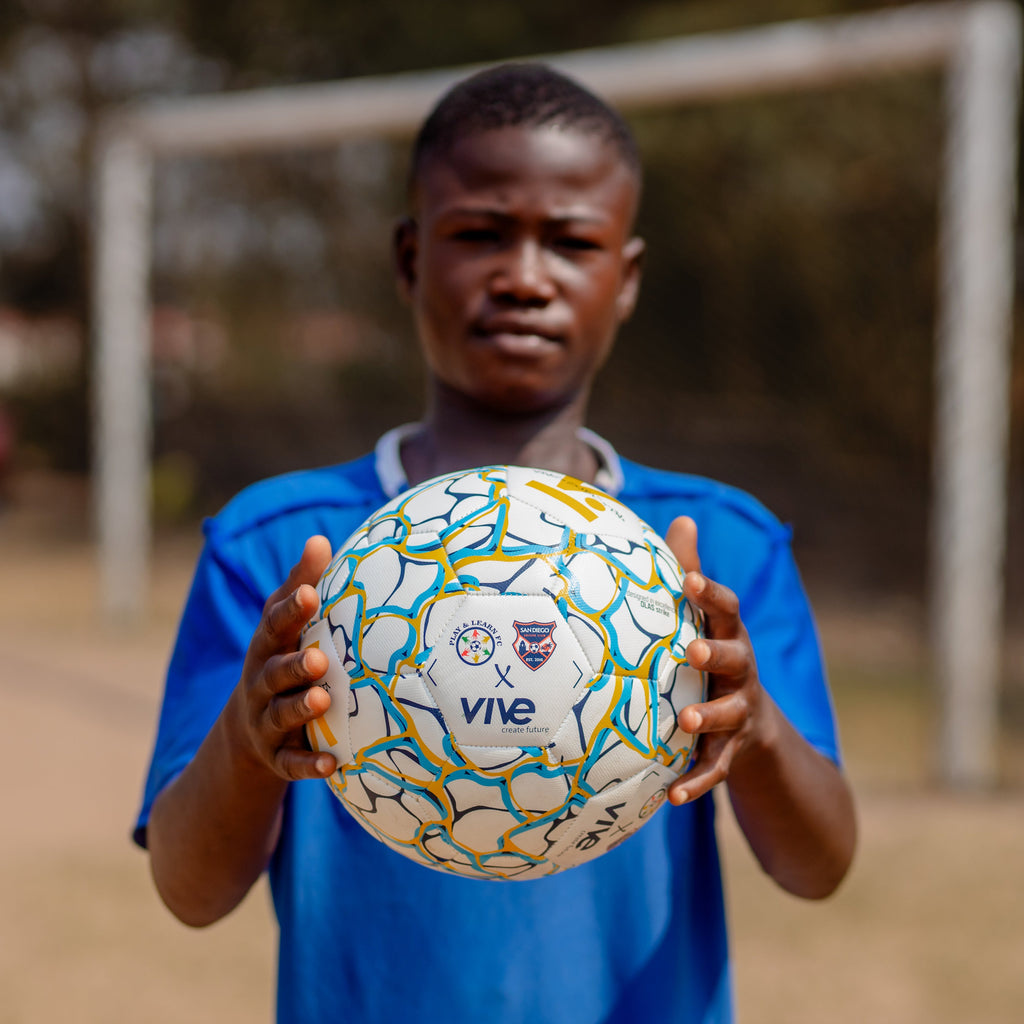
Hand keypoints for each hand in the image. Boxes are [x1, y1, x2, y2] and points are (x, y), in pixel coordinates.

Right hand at [234, 534, 338, 780]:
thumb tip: (321, 540)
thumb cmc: (281, 658)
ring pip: (280, 716)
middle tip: (319, 659)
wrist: (248, 731)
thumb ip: (302, 586)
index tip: (310, 594)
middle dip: (294, 666)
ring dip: (300, 708)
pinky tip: (333, 764)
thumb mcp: (285, 625)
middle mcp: (261, 684)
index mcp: (266, 647)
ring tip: (323, 700)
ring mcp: (266, 722)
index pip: (273, 626)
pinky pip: (291, 763)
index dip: (290, 611)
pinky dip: (310, 765)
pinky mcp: (278, 757)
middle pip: (273, 674)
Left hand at [663, 516, 764, 805]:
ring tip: (688, 720)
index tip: (689, 581)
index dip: (709, 594)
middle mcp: (740, 672)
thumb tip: (683, 518)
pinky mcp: (731, 753)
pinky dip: (696, 782)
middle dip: (717, 654)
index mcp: (728, 636)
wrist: (757, 730)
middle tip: (692, 650)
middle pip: (735, 659)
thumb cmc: (716, 658)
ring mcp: (740, 714)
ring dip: (710, 717)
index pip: (725, 610)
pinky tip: (671, 796)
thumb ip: (691, 572)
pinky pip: (714, 769)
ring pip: (729, 715)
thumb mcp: (706, 619)